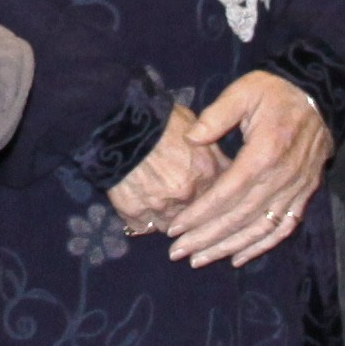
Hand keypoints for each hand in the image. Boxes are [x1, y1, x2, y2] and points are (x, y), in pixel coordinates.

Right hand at [106, 102, 223, 233]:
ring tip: (159, 204)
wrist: (119, 121)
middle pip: (196, 216)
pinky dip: (143, 220)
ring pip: (170, 226)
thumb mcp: (194, 125)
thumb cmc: (158, 118)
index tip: (206, 194)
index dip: (213, 195)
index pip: (221, 197)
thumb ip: (212, 151)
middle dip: (191, 210)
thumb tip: (225, 165)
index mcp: (206, 173)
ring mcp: (161, 208)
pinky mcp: (135, 213)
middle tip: (180, 199)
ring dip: (168, 219)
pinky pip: (142, 227)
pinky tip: (140, 207)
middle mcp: (187, 196)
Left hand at [161, 70, 330, 267]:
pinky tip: (238, 257)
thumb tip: (191, 139)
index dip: (200, 213)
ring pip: (260, 228)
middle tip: (178, 252)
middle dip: (206, 237)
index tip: (176, 228)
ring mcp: (296, 189)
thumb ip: (216, 115)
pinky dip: (261, 246)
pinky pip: (284, 227)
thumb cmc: (275, 92)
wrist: (318, 96)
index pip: (227, 193)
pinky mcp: (304, 194)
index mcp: (264, 152)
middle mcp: (282, 177)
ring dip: (229, 247)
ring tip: (200, 259)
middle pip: (240, 216)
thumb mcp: (244, 91)